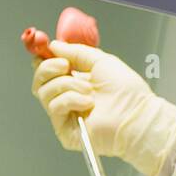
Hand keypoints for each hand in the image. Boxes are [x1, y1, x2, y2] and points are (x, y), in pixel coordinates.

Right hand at [31, 41, 175, 175]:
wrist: (136, 114)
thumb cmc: (127, 92)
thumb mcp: (100, 61)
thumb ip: (76, 51)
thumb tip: (54, 46)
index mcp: (77, 80)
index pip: (48, 68)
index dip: (42, 57)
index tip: (43, 47)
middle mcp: (69, 96)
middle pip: (39, 80)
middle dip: (48, 67)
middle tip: (65, 65)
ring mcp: (66, 114)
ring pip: (44, 92)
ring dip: (66, 84)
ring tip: (88, 89)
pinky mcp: (64, 129)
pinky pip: (54, 107)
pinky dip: (70, 100)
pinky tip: (87, 103)